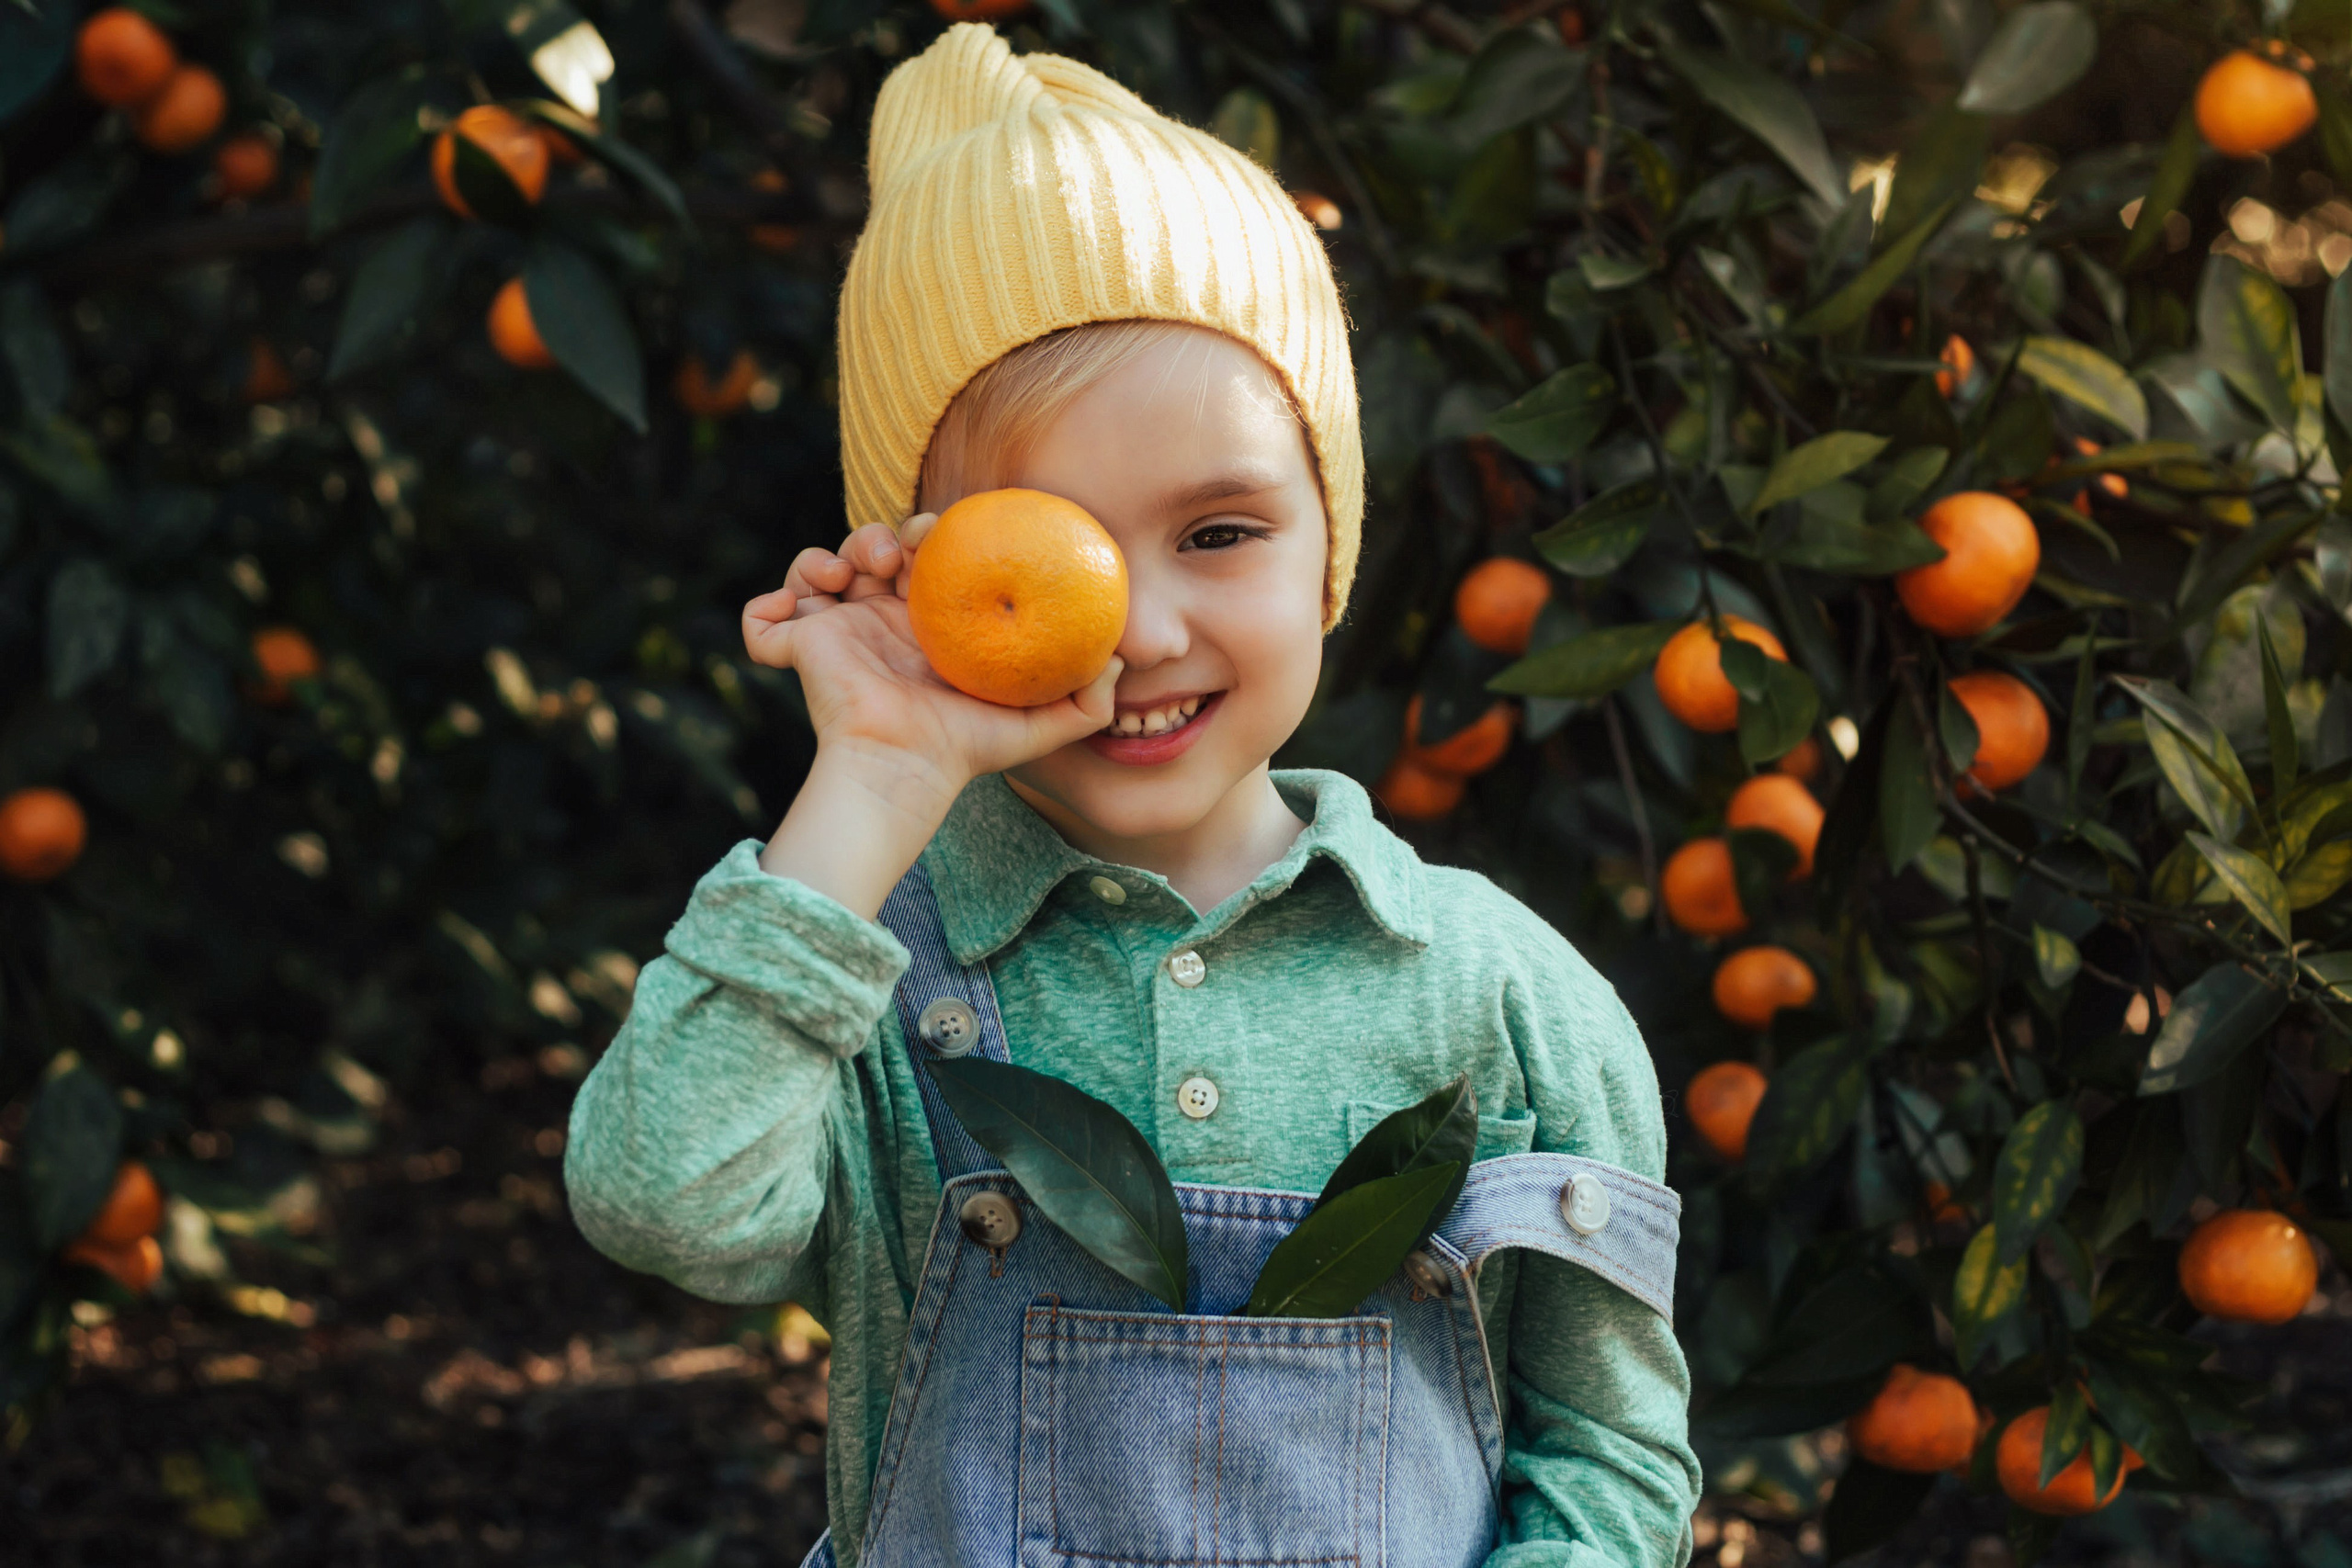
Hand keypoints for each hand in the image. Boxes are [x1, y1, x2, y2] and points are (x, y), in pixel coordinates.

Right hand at [741, 518, 1120, 899]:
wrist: (906, 771)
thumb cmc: (966, 750)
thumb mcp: (1037, 725)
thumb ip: (1085, 699)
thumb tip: (1121, 664)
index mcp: (926, 625)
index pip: (924, 559)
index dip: (928, 534)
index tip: (938, 533)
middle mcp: (877, 622)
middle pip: (866, 552)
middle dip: (876, 535)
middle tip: (896, 552)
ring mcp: (833, 634)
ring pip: (813, 568)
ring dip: (823, 556)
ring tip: (845, 574)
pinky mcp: (797, 650)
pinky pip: (761, 621)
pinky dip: (765, 611)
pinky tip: (801, 610)